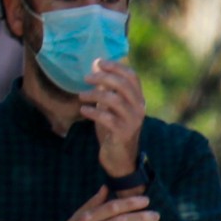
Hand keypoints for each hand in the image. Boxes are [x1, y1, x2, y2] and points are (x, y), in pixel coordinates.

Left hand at [82, 59, 147, 177]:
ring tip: (81, 96)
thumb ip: (106, 86)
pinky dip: (93, 112)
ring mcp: (133, 121)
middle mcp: (139, 108)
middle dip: (102, 78)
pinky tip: (84, 110)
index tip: (98, 62)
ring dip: (94, 95)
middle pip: (122, 84)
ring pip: (114, 100)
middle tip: (86, 78)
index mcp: (138, 99)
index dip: (115, 66)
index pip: (132, 76)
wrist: (119, 157)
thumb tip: (96, 64)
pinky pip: (107, 118)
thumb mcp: (110, 105)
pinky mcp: (124, 133)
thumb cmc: (113, 128)